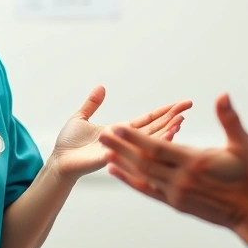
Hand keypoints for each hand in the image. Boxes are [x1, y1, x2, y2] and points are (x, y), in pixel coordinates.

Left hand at [50, 85, 192, 181]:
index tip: (180, 104)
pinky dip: (155, 143)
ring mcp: (124, 149)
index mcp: (120, 130)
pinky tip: (167, 135)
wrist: (59, 160)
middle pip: (155, 127)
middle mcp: (126, 140)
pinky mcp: (118, 155)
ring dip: (167, 129)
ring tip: (182, 120)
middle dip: (172, 117)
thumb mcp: (81, 117)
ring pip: (151, 139)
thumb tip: (100, 88)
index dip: (164, 112)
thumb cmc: (68, 143)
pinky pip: (140, 150)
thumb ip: (92, 104)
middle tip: (188, 106)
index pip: (147, 120)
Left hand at [100, 93, 247, 232]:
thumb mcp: (243, 145)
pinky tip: (116, 171)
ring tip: (105, 151)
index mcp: (194, 162)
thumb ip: (230, 120)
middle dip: (122, 147)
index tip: (118, 126)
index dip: (135, 137)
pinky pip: (147, 190)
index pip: (157, 148)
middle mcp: (181, 180)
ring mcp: (176, 193)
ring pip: (143, 176)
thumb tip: (222, 96)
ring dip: (123, 162)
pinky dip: (130, 180)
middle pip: (144, 162)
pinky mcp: (175, 203)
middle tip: (102, 135)